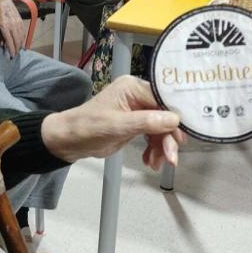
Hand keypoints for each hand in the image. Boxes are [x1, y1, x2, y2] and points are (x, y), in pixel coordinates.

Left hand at [0, 0, 25, 57]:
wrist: (3, 1)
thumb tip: (3, 45)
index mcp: (4, 26)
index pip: (9, 41)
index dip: (11, 49)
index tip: (11, 55)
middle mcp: (12, 25)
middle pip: (16, 40)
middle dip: (16, 49)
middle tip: (14, 55)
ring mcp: (18, 23)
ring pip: (21, 37)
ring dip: (20, 45)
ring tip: (18, 50)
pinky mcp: (21, 21)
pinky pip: (23, 32)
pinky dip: (23, 38)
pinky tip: (21, 42)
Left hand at [41, 75, 184, 168]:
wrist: (68, 141)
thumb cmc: (87, 127)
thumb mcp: (117, 126)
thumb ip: (146, 122)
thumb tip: (174, 119)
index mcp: (133, 88)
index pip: (163, 99)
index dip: (175, 118)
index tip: (183, 136)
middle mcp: (137, 96)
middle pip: (165, 116)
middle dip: (168, 138)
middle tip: (170, 158)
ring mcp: (137, 111)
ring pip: (161, 128)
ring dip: (162, 147)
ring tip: (156, 163)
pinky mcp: (135, 125)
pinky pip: (153, 135)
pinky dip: (154, 149)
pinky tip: (149, 160)